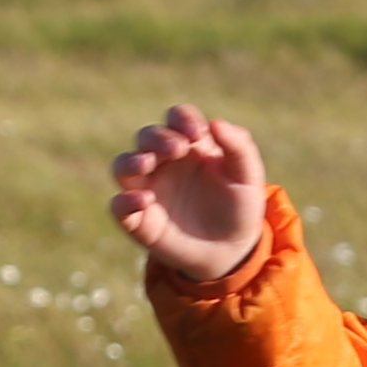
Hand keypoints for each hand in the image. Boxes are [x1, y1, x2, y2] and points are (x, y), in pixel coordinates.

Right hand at [110, 103, 270, 283]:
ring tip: (147, 164)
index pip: (176, 118)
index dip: (182, 119)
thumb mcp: (248, 176)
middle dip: (158, 138)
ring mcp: (147, 189)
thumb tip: (215, 123)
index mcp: (189, 144)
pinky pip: (118, 206)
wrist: (231, 248)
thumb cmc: (239, 205)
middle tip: (177, 149)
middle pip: (147, 137)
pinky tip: (145, 201)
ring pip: (122, 166)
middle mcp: (163, 162)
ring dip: (131, 161)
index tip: (197, 134)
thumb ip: (239, 146)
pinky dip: (124, 201)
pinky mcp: (138, 219)